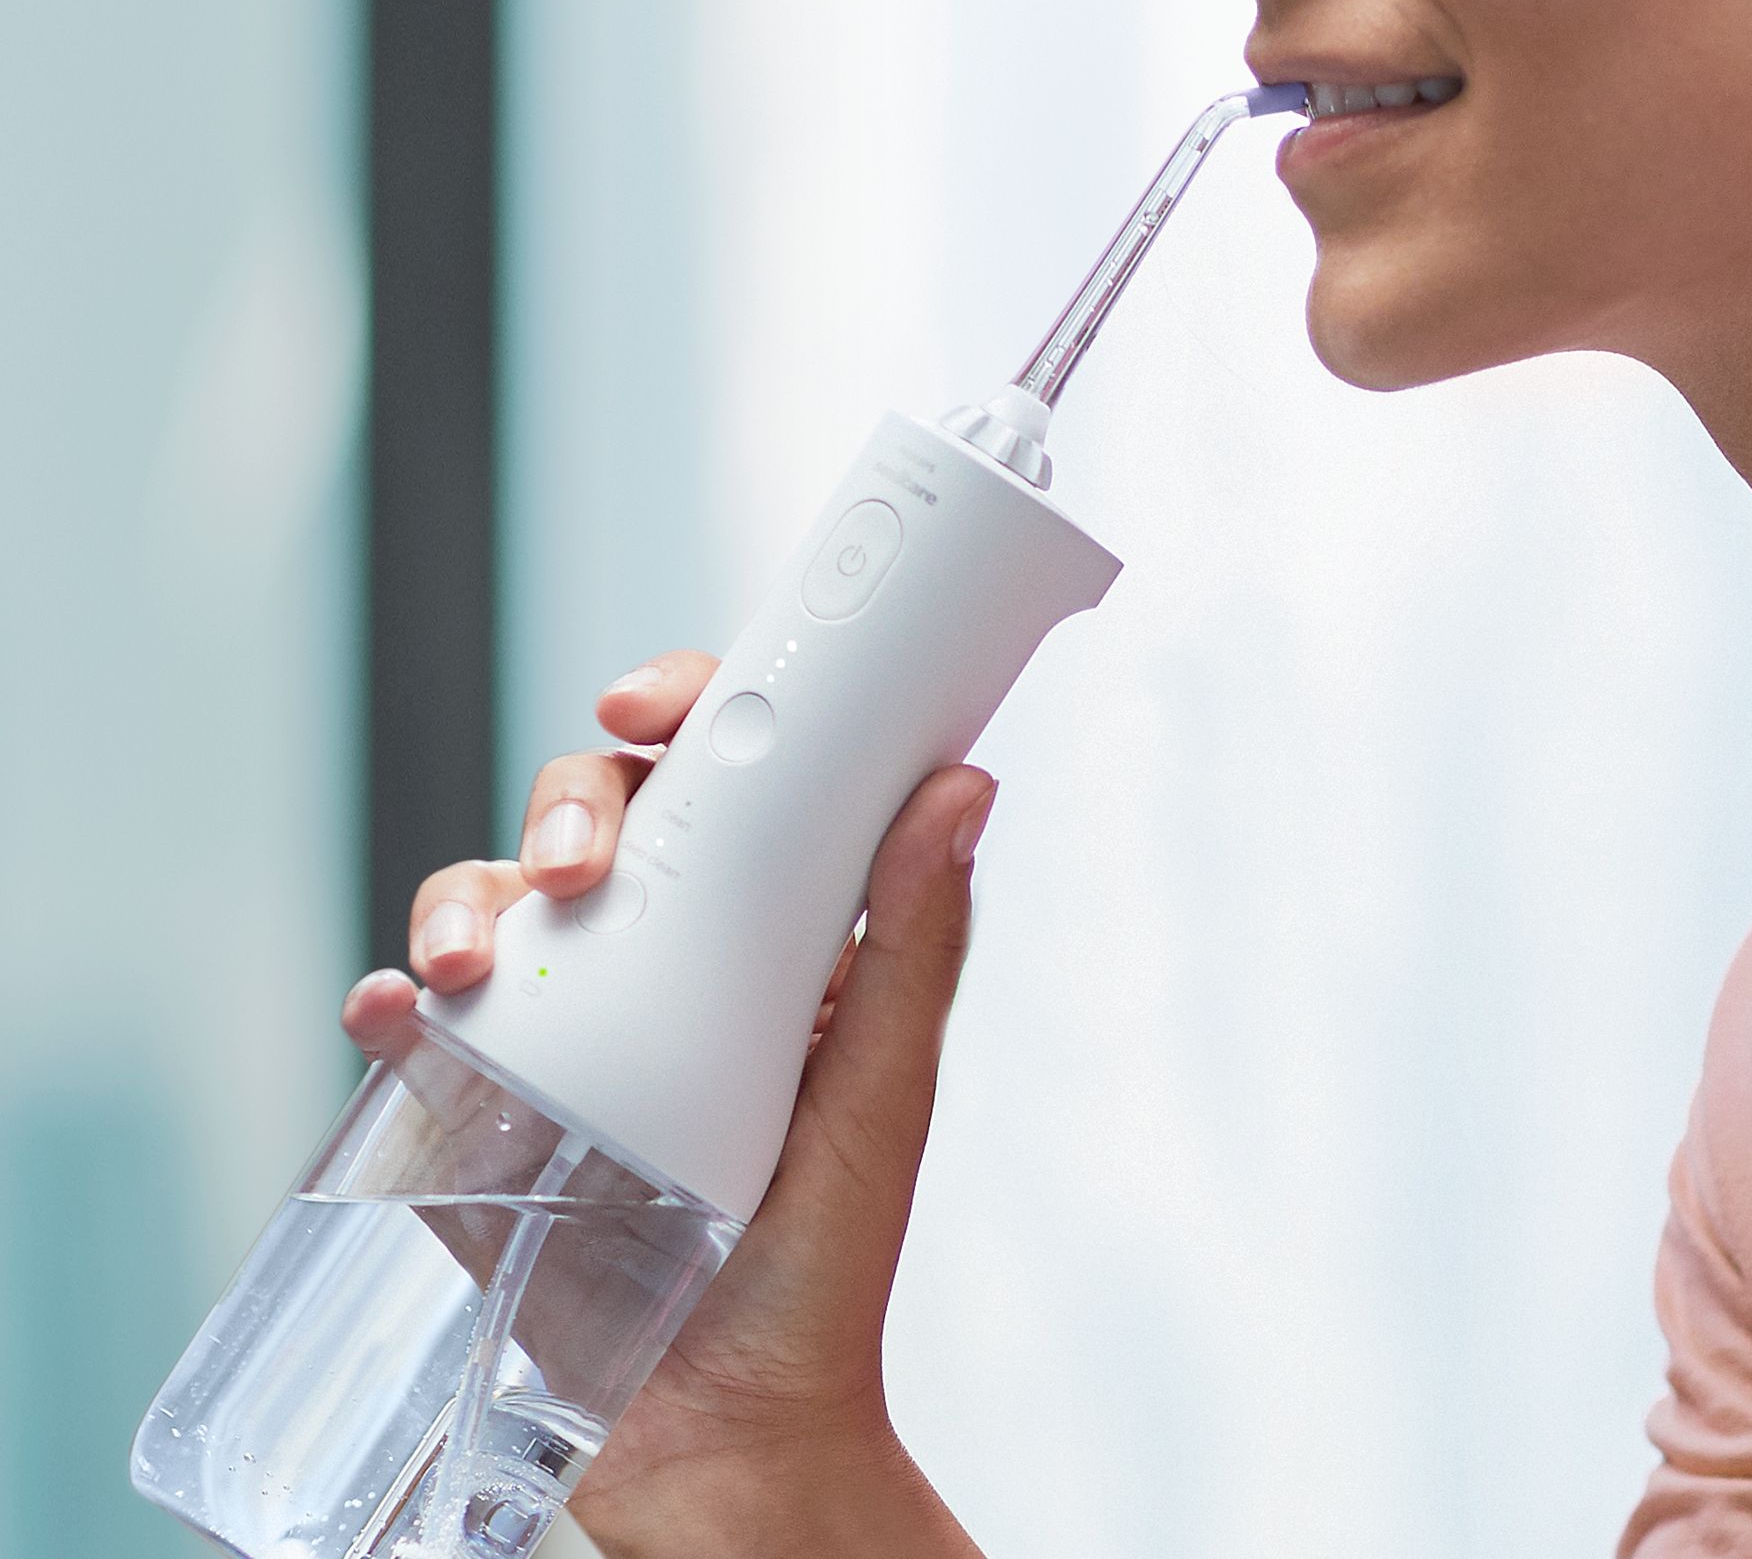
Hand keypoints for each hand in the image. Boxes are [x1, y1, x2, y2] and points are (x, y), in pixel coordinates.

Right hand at [342, 651, 990, 1557]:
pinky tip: (398, 1011)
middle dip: (571, 807)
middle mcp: (660, 967)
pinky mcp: (487, 1116)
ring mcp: (567, 1034)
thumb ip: (916, 949)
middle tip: (583, 863)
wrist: (734, 1443)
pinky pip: (423, 1038)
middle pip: (597, 822)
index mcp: (762, 938)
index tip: (656, 701)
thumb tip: (962, 792)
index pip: (720, 785)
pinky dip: (397, 1007)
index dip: (682, 715)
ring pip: (500, 905)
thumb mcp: (878, 1097)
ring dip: (470, 898)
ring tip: (478, 957)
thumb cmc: (826, 1265)